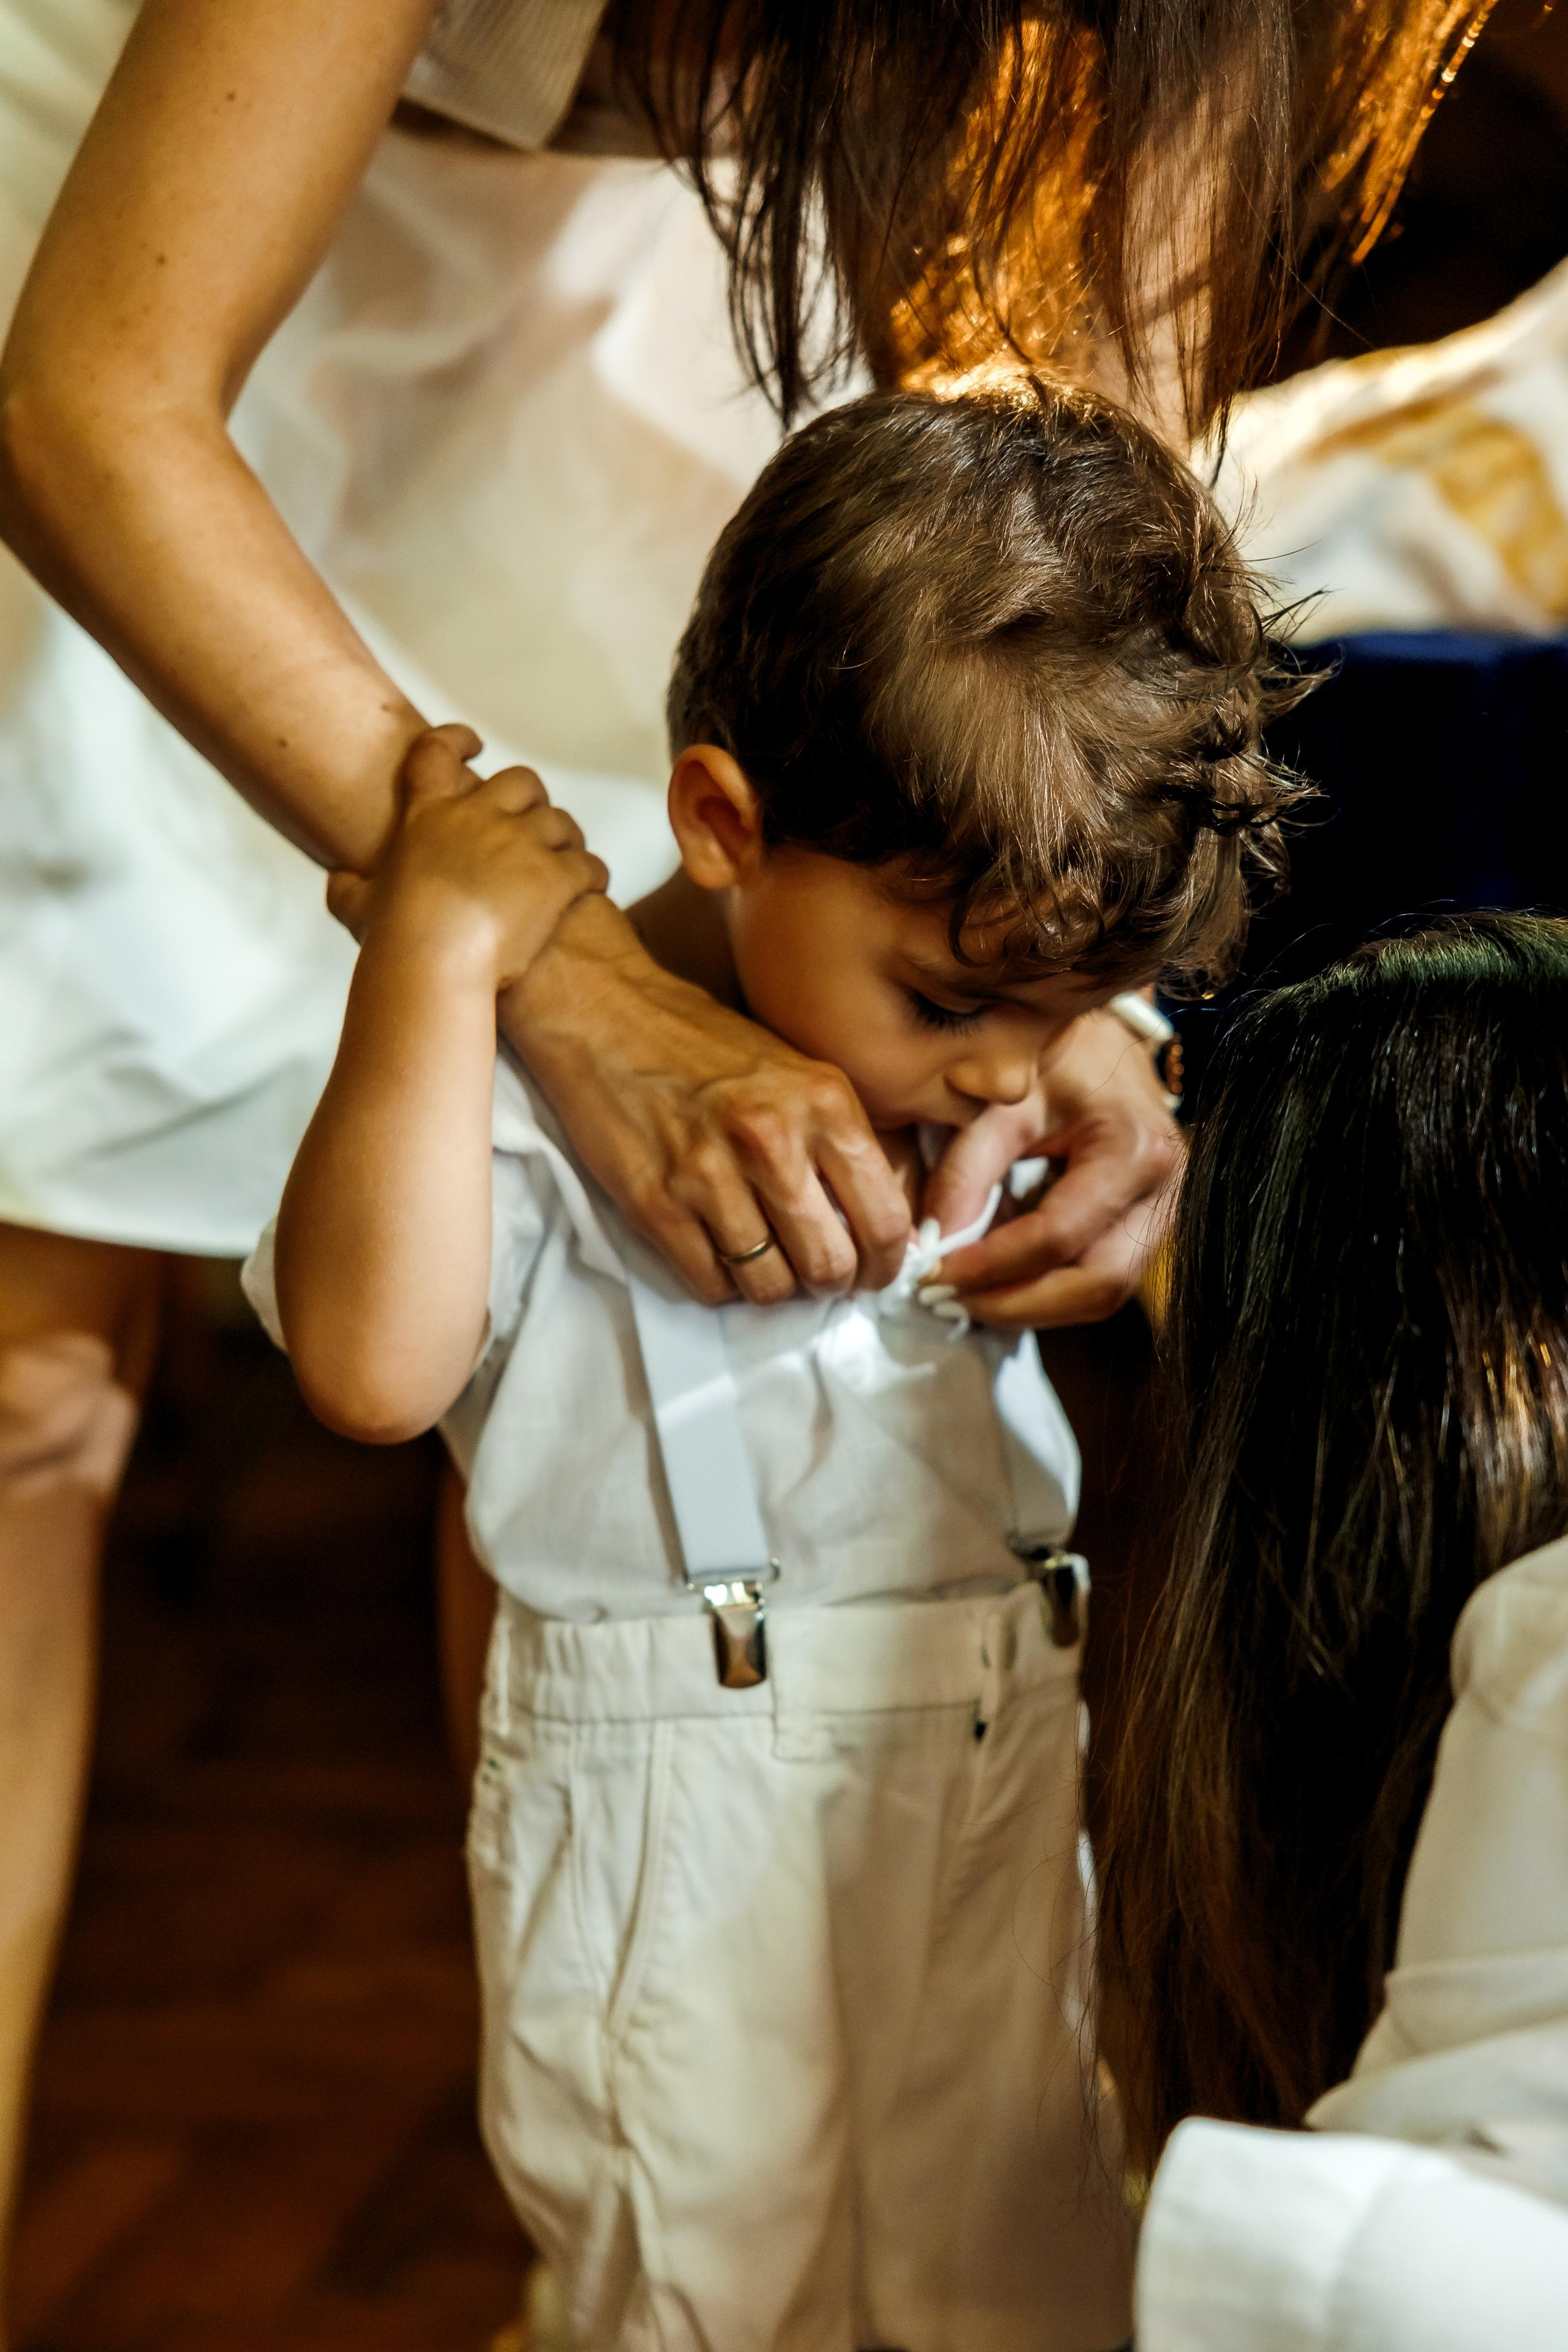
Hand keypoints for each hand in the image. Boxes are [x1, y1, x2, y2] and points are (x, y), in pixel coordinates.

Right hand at [326, 726, 607, 984]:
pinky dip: (592, 875)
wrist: (434, 962)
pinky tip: (590, 889)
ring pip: (560, 822)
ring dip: (565, 839)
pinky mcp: (556, 875)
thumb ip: (349, 888)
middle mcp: (479, 816)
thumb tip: (340, 881)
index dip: (458, 739)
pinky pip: (588, 863)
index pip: (439, 752)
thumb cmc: (394, 936)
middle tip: (532, 824)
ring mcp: (521, 842)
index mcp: (429, 814)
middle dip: (531, 799)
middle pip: (520, 782)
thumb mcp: (358, 906)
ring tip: (565, 863)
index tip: (474, 743)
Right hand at [500, 900, 913, 1305]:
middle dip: (831, 1284)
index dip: (886, 1264)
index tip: (875, 1273)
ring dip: (773, 1288)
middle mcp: (773, 1140)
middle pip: (829, 1265)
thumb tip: (882, 1225)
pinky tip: (720, 1257)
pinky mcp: (656, 1203)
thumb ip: (838, 1142)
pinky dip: (722, 1285)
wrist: (604, 1014)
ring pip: (770, 1286)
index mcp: (822, 1103)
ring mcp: (710, 1175)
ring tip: (766, 1264)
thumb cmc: (703, 1045)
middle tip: (818, 1277)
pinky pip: (710, 1284)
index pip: (885, 1218)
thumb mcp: (796, 1073)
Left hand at [920, 1009, 1183, 1328]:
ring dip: (1030, 1307)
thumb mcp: (1000, 1103)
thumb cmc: (1051, 1059)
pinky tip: (995, 1283)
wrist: (1102, 1042)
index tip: (932, 1276)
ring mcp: (1163, 1215)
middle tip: (946, 1303)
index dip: (992, 1267)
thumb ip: (965, 1172)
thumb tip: (933, 1246)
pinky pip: (1099, 1280)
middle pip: (1096, 1285)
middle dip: (1016, 1305)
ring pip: (1102, 1295)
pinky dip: (1045, 1291)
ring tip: (964, 1298)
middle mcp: (1164, 1191)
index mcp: (1132, 1149)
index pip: (1058, 1235)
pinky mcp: (1146, 1229)